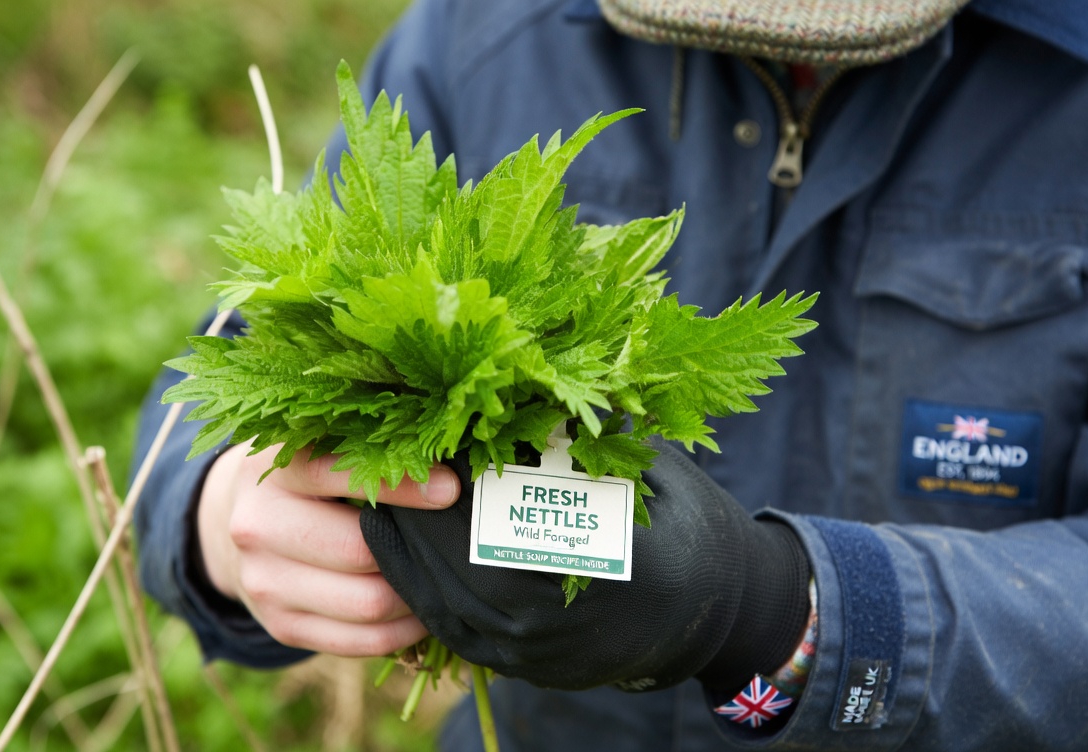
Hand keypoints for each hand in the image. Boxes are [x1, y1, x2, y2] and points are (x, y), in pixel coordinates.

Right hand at [196, 442, 459, 656]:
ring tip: (439, 578)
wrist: (243, 521)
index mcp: (273, 472)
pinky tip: (419, 610)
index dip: (400, 486)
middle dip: (412, 550)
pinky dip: (402, 631)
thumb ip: (372, 455)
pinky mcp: (280, 626)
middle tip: (451, 541)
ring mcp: (264, 583)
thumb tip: (447, 477)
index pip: (336, 475)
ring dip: (414, 596)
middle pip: (357, 551)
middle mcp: (257, 528)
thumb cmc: (308, 479)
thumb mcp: (323, 450)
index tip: (449, 490)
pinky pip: (360, 642)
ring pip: (365, 604)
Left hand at [359, 438, 811, 691]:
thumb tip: (496, 372)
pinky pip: (450, 629)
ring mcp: (539, 654)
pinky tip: (396, 546)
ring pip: (443, 603)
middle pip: (456, 566)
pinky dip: (417, 585)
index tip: (415, 439)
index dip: (442, 486)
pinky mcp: (523, 668)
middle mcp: (563, 622)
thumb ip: (572, 430)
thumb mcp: (637, 462)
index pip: (490, 526)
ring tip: (376, 498)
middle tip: (378, 463)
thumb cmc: (677, 515)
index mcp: (599, 564)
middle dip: (411, 515)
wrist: (712, 605)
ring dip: (402, 550)